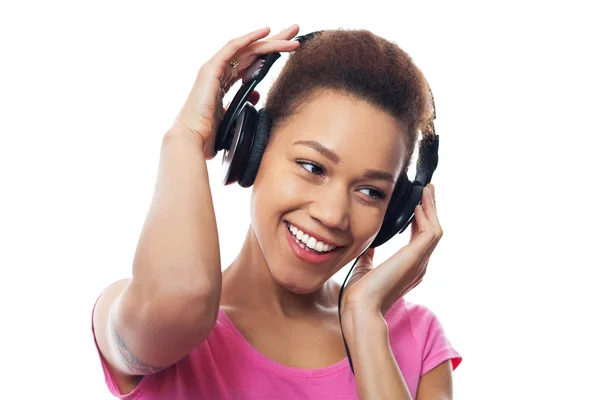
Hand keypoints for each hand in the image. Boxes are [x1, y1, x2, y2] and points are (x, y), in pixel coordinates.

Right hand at [169, 25, 300, 159]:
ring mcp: (214, 69)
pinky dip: (249, 38)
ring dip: (270, 40)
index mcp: (224, 83)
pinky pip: (232, 48)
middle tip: (295, 32)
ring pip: (247, 48)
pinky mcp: (211, 69)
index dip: (270, 54)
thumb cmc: (208, 135)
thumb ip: (244, 105)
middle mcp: (220, 73)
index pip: (251, 63)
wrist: (193, 140)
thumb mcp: (233, 117)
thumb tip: (256, 95)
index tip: (290, 49)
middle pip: (252, 52)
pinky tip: (266, 32)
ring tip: (291, 34)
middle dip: (275, 42)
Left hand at [340, 184, 442, 318]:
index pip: (420, 239)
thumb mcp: (365, 268)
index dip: (420, 220)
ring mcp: (420, 263)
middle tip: (428, 190)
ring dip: (431, 208)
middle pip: (432, 232)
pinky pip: (430, 232)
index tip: (416, 204)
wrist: (359, 306)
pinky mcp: (416, 258)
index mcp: (409, 268)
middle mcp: (419, 266)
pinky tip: (418, 204)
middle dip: (430, 209)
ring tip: (427, 190)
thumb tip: (369, 245)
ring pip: (435, 230)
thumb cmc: (360, 293)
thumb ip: (370, 256)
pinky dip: (427, 216)